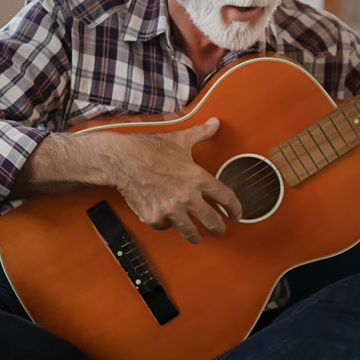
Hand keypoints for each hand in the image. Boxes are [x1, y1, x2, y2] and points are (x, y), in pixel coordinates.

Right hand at [110, 117, 241, 243]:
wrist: (123, 160)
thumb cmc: (150, 149)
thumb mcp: (180, 139)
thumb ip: (201, 133)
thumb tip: (214, 123)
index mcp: (197, 178)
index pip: (226, 198)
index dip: (235, 209)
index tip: (236, 214)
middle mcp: (187, 196)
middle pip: (212, 221)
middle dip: (219, 229)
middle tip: (220, 230)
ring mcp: (170, 209)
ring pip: (190, 232)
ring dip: (196, 236)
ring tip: (198, 236)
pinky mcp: (154, 218)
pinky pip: (166, 226)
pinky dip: (167, 223)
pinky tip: (166, 217)